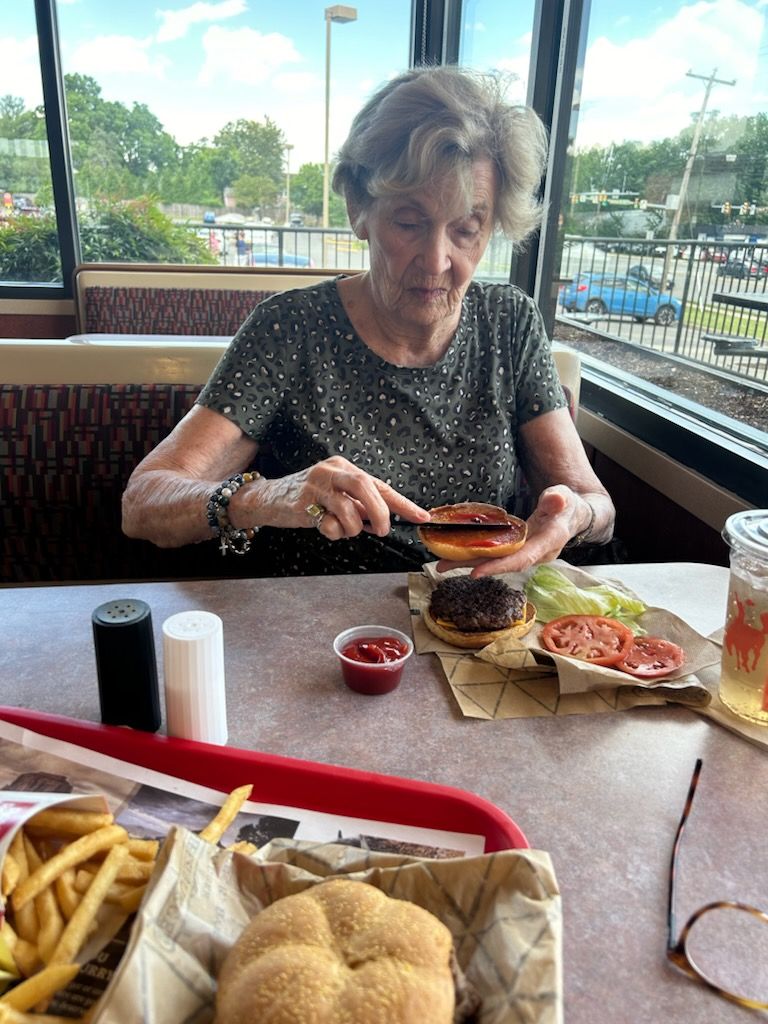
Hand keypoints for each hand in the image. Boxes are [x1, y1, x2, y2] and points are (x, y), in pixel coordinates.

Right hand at [248, 456, 431, 538]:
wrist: (268, 499)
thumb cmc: (308, 499)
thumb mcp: (337, 496)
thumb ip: (359, 505)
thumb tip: (384, 519)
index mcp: (345, 467)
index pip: (380, 486)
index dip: (403, 504)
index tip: (422, 517)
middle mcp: (332, 470)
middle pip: (366, 487)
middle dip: (379, 513)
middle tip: (381, 531)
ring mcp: (316, 484)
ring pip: (348, 510)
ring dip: (350, 529)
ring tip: (340, 528)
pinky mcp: (303, 501)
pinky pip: (328, 524)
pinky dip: (332, 533)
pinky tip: (321, 526)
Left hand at [436, 486, 581, 577]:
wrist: (572, 516)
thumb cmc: (568, 506)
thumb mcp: (565, 498)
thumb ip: (559, 500)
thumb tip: (556, 499)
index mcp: (547, 543)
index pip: (521, 558)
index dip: (499, 566)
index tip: (476, 572)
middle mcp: (534, 554)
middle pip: (501, 564)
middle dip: (472, 566)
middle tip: (442, 566)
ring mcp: (525, 554)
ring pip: (495, 561)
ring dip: (468, 562)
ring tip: (440, 564)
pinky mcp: (517, 550)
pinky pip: (494, 555)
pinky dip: (476, 555)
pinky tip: (455, 554)